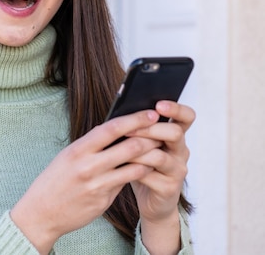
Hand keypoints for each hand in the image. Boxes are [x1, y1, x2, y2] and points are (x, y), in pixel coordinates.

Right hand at [10, 110, 164, 253]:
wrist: (41, 212)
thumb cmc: (55, 181)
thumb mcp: (67, 157)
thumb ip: (90, 145)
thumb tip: (115, 131)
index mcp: (77, 150)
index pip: (111, 128)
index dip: (134, 119)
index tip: (151, 113)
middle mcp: (88, 166)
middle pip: (128, 146)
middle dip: (150, 137)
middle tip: (163, 132)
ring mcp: (97, 184)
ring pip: (134, 166)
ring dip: (150, 157)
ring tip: (159, 150)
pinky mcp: (104, 200)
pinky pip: (126, 182)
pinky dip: (138, 173)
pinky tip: (145, 169)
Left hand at [126, 101, 194, 253]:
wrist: (149, 201)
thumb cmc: (141, 165)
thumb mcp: (140, 144)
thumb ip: (137, 129)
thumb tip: (119, 110)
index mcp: (176, 136)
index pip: (187, 117)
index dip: (176, 109)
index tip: (159, 105)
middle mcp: (181, 151)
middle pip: (175, 133)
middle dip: (149, 129)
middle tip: (129, 130)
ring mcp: (177, 170)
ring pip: (160, 155)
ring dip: (137, 151)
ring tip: (119, 148)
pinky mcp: (169, 188)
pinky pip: (150, 174)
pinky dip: (133, 169)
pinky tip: (121, 166)